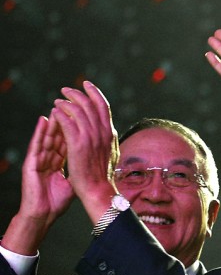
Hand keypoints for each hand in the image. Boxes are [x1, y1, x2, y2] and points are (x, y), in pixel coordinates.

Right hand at [2, 115, 74, 254]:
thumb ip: (79, 171)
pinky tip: (44, 121)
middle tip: (74, 107)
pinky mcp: (32, 163)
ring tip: (59, 106)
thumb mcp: (72, 182)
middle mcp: (48, 157)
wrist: (43, 214)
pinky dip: (40, 132)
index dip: (77, 130)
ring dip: (54, 121)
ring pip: (48, 137)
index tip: (87, 118)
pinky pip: (37, 145)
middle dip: (67, 121)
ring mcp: (39, 159)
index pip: (69, 142)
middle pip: (59, 135)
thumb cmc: (56, 201)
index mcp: (58, 162)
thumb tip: (94, 167)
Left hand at [48, 81, 118, 221]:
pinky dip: (59, 113)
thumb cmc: (102, 176)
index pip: (103, 106)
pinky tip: (54, 112)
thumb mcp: (111, 154)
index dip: (94, 92)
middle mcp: (101, 132)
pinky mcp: (77, 143)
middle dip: (76, 93)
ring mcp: (90, 137)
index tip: (86, 84)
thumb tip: (109, 130)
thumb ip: (108, 139)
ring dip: (65, 103)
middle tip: (65, 90)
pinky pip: (66, 120)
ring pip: (76, 109)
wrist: (98, 189)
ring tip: (57, 102)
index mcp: (109, 134)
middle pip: (89, 104)